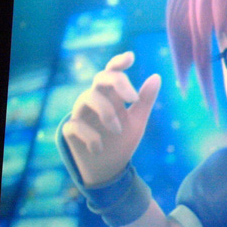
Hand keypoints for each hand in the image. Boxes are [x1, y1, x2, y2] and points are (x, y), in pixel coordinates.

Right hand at [62, 51, 160, 185]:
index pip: (112, 72)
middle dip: (117, 82)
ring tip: (118, 131)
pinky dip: (91, 136)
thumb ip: (145, 101)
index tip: (130, 57)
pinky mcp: (70, 130)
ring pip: (87, 97)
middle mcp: (95, 100)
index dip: (118, 62)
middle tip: (133, 98)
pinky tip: (99, 148)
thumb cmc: (122, 141)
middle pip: (100, 78)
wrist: (109, 170)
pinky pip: (75, 124)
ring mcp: (81, 113)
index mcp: (112, 96)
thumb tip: (157, 76)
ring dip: (106, 112)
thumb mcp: (138, 122)